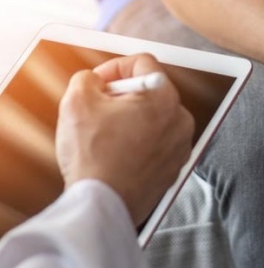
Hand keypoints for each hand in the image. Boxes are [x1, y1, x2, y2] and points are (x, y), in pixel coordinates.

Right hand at [56, 54, 194, 225]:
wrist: (103, 205)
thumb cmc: (94, 157)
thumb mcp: (77, 101)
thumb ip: (88, 78)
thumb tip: (95, 80)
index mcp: (164, 97)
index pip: (142, 63)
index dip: (114, 67)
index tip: (98, 82)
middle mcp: (181, 119)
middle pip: (150, 91)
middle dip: (122, 95)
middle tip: (99, 109)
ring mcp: (180, 145)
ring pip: (153, 117)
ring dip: (130, 119)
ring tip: (106, 135)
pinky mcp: (174, 166)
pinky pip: (156, 142)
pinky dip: (138, 141)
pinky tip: (117, 153)